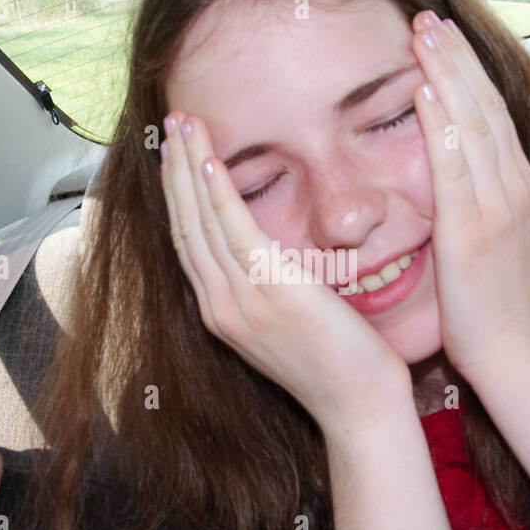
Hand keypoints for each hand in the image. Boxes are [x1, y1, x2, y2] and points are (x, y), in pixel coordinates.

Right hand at [160, 112, 411, 434]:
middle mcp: (220, 307)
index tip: (175, 153)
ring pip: (200, 221)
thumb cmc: (338, 365)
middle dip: (173, 171)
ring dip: (188, 167)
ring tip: (182, 123)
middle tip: (169, 122)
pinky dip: (218, 193)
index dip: (177, 195)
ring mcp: (241, 302)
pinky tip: (209, 161)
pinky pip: (235, 231)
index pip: (188, 243)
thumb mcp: (289, 323)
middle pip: (184, 226)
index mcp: (222, 313)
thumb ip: (269, 288)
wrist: (359, 407)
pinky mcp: (272, 292)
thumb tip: (270, 256)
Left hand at [408, 11, 529, 385]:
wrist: (517, 355)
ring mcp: (497, 204)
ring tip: (421, 32)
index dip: (467, 70)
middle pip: (484, 103)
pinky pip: (455, 165)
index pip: (491, 111)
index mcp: (518, 185)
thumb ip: (479, 199)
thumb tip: (456, 171)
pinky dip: (441, 122)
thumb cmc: (496, 306)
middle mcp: (514, 185)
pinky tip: (424, 89)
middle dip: (456, 55)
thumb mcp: (494, 239)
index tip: (443, 35)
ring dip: (446, 72)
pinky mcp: (473, 228)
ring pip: (472, 121)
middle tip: (426, 15)